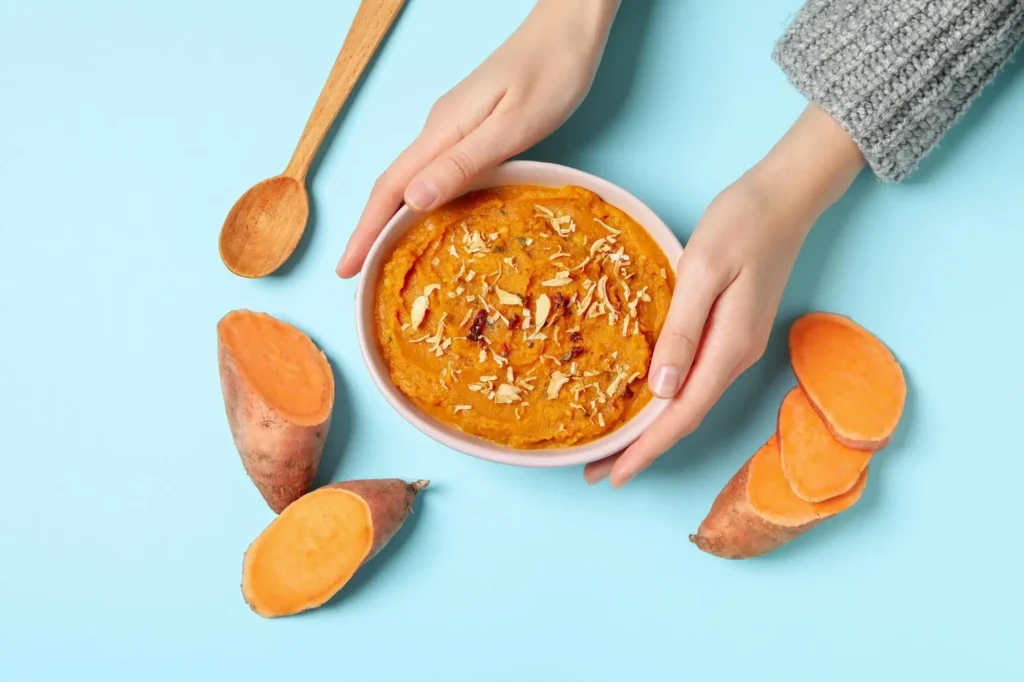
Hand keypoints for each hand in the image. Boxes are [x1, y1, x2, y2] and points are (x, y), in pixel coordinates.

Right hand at [336, 0, 620, 276]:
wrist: (569, 29)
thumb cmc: (550, 75)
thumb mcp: (510, 126)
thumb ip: (463, 163)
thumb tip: (412, 199)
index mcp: (443, 132)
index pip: (390, 189)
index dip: (365, 231)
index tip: (344, 269)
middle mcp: (439, 129)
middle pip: (392, 186)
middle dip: (369, 230)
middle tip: (357, 273)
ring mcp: (453, 126)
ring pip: (411, 179)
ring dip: (391, 217)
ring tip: (383, 256)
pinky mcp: (470, 126)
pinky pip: (433, 170)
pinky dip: (419, 201)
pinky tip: (427, 217)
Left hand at [584, 105, 865, 486]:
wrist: (785, 196)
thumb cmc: (742, 223)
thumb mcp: (704, 270)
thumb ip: (682, 330)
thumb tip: (660, 390)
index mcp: (730, 346)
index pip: (682, 415)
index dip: (647, 449)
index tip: (613, 475)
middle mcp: (736, 356)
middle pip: (685, 417)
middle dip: (642, 449)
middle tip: (596, 472)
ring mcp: (738, 346)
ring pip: (690, 401)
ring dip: (653, 428)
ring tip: (612, 447)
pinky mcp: (733, 331)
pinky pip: (696, 379)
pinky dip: (666, 400)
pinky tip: (644, 401)